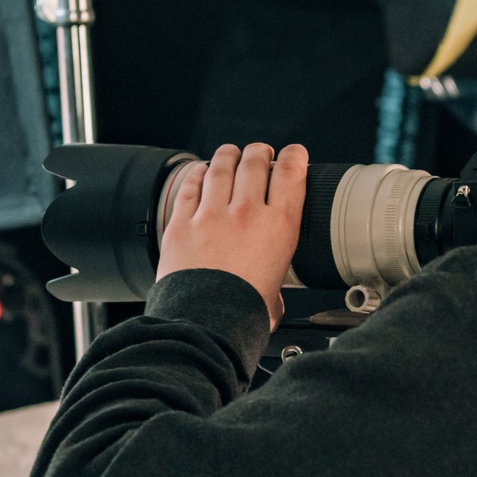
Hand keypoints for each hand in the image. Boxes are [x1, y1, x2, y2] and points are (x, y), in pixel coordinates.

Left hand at [158, 142, 307, 325]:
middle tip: (260, 153)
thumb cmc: (242, 315)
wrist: (205, 323)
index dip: (294, 156)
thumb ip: (275, 287)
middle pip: (255, 163)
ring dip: (228, 155)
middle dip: (259, 152)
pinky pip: (190, 186)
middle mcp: (246, 214)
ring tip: (230, 153)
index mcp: (279, 227)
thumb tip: (272, 300)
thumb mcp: (277, 297)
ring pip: (221, 167)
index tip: (294, 154)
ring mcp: (211, 215)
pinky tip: (200, 171)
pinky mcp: (182, 223)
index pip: (291, 174)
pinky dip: (197, 174)